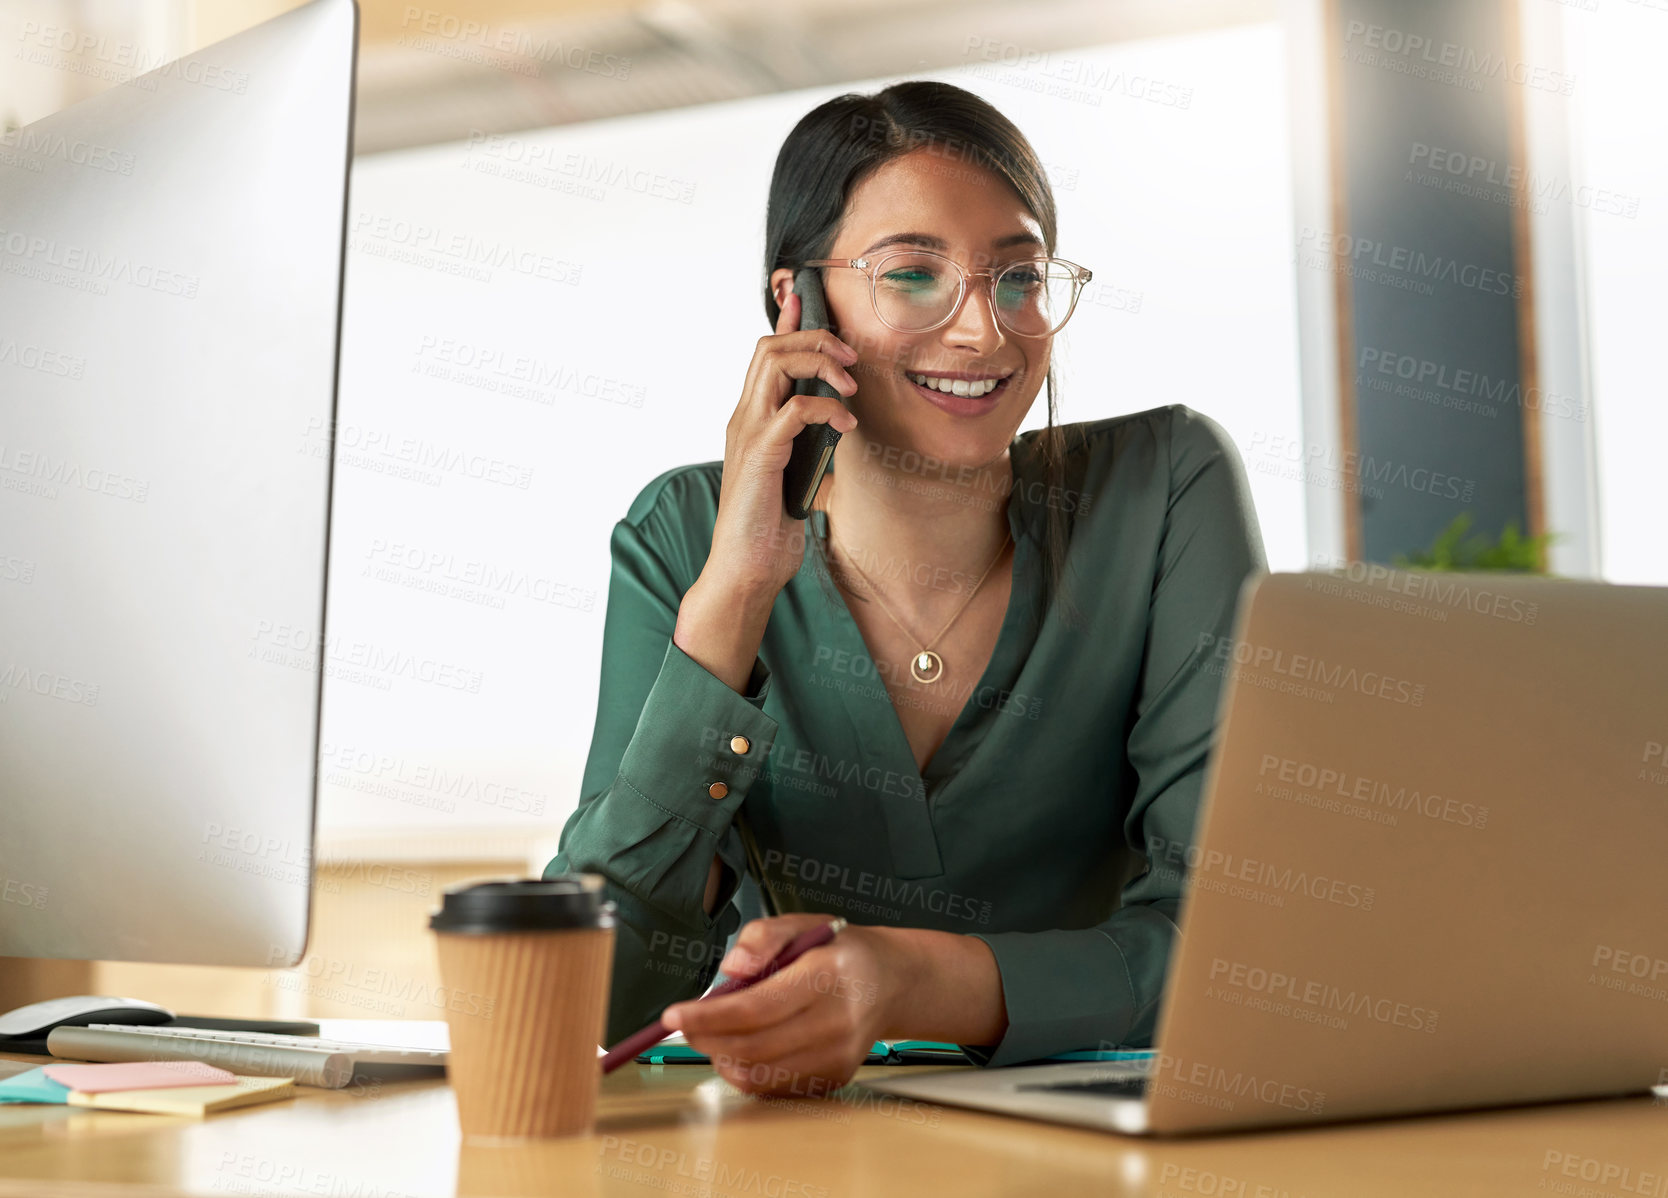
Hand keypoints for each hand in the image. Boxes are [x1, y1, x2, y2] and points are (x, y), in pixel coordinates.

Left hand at [660, 914, 889, 1097]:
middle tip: (686, 1025)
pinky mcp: (834, 1078)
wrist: (891, 982)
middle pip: (753, 1047)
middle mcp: (836, 1022)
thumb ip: (761, 937)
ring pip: (760, 1075)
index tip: (675, 1015)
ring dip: (723, 1058)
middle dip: (707, 1039)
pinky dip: (746, 1071)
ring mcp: (837, 1056)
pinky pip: (775, 1087)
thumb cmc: (841, 951)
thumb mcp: (801, 923)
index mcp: (827, 976)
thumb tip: (731, 970)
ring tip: (715, 1034)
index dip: (708, 1016)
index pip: (756, 1008)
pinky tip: (743, 1047)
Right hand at [707, 283, 859, 602]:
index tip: (807, 301)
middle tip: (850, 359)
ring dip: (820, 362)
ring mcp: (748, 432)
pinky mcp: (760, 453)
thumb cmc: (769, 526)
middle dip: (815, 339)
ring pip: (775, 363)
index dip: (787, 322)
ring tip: (849, 385)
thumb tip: (833, 424)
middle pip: (769, 346)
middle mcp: (744, 417)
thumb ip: (805, 444)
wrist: (746, 567)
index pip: (764, 354)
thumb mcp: (793, 473)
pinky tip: (846, 426)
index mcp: (751, 418)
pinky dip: (827, 409)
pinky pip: (796, 409)